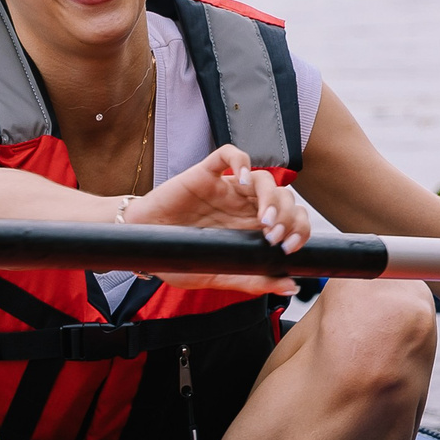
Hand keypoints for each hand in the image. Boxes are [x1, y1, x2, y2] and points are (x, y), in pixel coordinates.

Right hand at [130, 144, 310, 292]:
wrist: (141, 245)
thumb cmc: (177, 258)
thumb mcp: (216, 276)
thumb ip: (251, 280)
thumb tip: (291, 285)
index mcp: (250, 228)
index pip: (290, 218)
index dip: (298, 229)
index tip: (287, 248)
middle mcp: (243, 206)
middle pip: (283, 197)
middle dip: (288, 216)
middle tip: (274, 237)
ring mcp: (225, 188)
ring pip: (263, 178)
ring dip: (272, 197)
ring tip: (264, 219)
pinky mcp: (204, 174)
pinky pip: (229, 154)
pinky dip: (242, 162)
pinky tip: (242, 180)